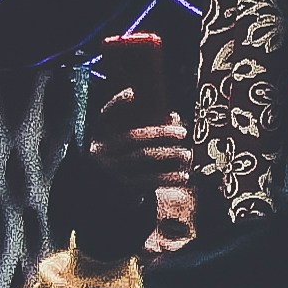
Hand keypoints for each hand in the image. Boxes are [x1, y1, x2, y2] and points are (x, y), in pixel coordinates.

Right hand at [67, 97, 194, 263]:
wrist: (103, 195)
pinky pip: (148, 180)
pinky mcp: (120, 188)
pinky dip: (169, 177)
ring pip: (144, 158)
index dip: (117, 102)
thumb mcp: (123, 142)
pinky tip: (184, 175)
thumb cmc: (122, 160)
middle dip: (161, 133)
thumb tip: (173, 116)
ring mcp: (109, 171)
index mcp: (99, 135)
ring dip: (170, 155)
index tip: (134, 91)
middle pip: (134, 138)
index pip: (106, 114)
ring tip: (187, 154)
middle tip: (184, 131)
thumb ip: (142, 126)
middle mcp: (100, 152)